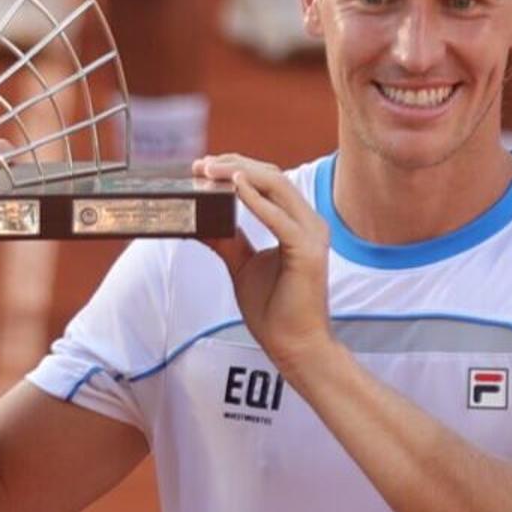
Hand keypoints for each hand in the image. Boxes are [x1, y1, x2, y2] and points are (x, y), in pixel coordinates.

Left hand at [196, 153, 331, 373]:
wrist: (295, 347)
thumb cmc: (275, 310)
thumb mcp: (241, 266)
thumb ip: (227, 240)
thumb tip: (199, 222)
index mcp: (297, 223)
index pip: (268, 181)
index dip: (236, 167)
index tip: (203, 167)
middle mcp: (309, 222)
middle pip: (272, 176)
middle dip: (234, 164)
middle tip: (200, 164)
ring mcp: (311, 235)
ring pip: (277, 187)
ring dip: (240, 174)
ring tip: (210, 170)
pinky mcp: (307, 251)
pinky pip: (279, 218)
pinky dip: (255, 200)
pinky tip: (233, 187)